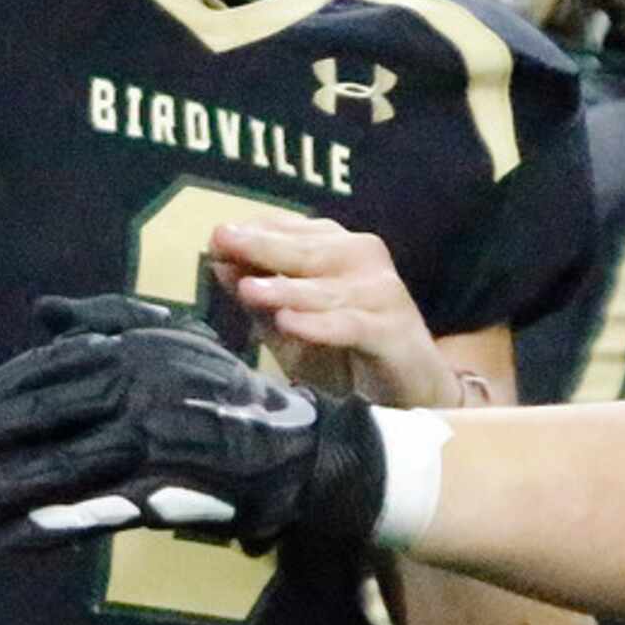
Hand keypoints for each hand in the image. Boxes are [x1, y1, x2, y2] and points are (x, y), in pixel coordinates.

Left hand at [0, 295, 385, 554]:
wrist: (291, 448)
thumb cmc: (224, 389)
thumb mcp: (173, 339)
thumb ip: (108, 321)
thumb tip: (43, 312)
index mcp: (136, 350)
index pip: (49, 368)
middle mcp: (140, 390)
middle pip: (48, 412)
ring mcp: (152, 443)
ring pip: (65, 464)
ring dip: (10, 483)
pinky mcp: (165, 491)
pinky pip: (97, 509)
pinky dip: (54, 524)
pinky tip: (14, 536)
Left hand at [210, 215, 460, 407]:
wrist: (407, 393)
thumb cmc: (344, 353)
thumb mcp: (289, 323)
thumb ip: (258, 294)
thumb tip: (218, 262)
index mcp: (336, 247)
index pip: (290, 231)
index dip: (254, 232)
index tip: (217, 237)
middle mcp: (362, 258)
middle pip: (306, 251)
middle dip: (262, 247)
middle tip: (223, 241)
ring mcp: (381, 292)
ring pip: (326, 288)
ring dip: (286, 289)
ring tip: (249, 289)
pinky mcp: (393, 331)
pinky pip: (351, 325)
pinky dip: (320, 325)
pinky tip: (290, 323)